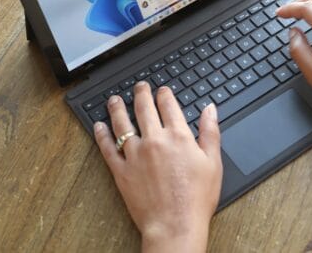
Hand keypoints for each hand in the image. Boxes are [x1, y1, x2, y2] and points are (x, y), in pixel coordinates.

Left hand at [94, 82, 221, 252]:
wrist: (175, 225)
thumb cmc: (196, 199)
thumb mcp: (213, 162)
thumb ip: (210, 132)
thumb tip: (210, 110)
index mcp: (178, 136)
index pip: (168, 105)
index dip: (164, 94)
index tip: (162, 90)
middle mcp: (154, 140)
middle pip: (144, 108)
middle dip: (141, 93)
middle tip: (139, 86)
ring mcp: (135, 155)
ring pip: (122, 123)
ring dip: (117, 108)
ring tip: (114, 99)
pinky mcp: (121, 171)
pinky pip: (107, 148)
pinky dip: (102, 135)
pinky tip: (99, 126)